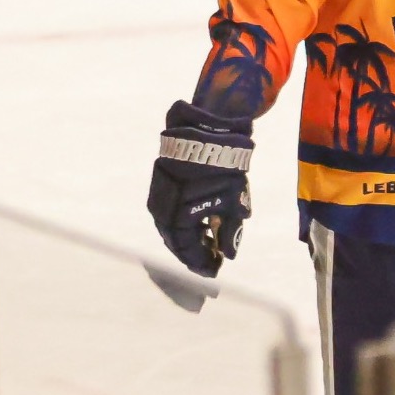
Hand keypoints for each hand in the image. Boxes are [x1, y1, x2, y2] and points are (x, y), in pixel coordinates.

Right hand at [147, 100, 252, 277]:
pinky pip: (168, 209)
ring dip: (186, 237)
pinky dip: (182, 221)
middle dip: (192, 252)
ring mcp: (159, 192)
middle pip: (174, 238)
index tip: (214, 270)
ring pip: (169, 225)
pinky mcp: (160, 180)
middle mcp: (163, 205)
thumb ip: (230, 229)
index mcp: (179, 213)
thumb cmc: (228, 164)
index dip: (200, 261)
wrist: (211, 124)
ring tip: (206, 244)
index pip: (186, 247)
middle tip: (210, 260)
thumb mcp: (235, 199)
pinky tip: (198, 223)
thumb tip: (229, 254)